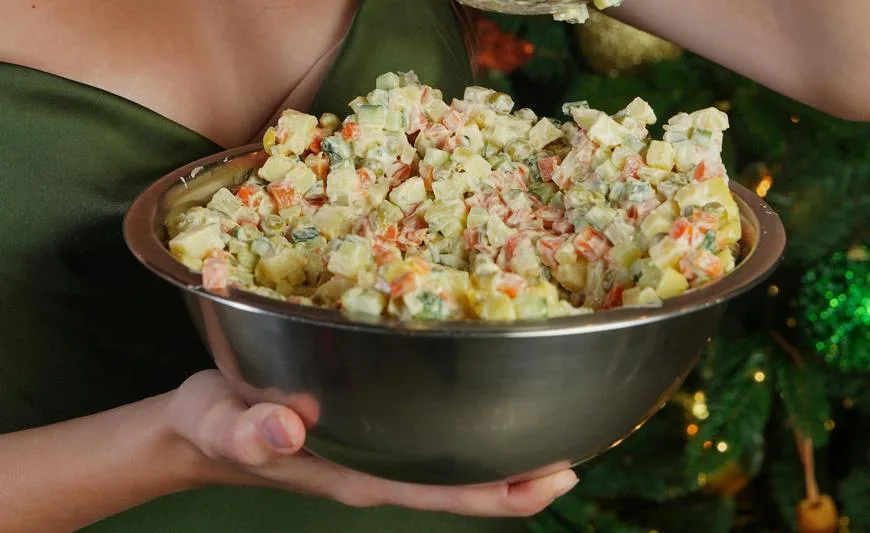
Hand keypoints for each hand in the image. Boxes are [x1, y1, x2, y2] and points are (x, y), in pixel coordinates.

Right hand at [166, 370, 578, 516]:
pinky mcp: (372, 429)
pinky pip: (435, 435)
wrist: (202, 425)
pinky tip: (490, 390)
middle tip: (579, 442)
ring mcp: (379, 452)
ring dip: (505, 445)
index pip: (448, 495)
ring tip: (552, 413)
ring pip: (457, 460)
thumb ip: (250, 431)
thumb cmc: (215, 425)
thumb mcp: (223, 425)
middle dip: (525, 472)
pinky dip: (471, 421)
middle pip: (468, 484)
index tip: (560, 473)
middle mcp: (381, 469)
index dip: (506, 491)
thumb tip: (286, 428)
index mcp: (361, 476)